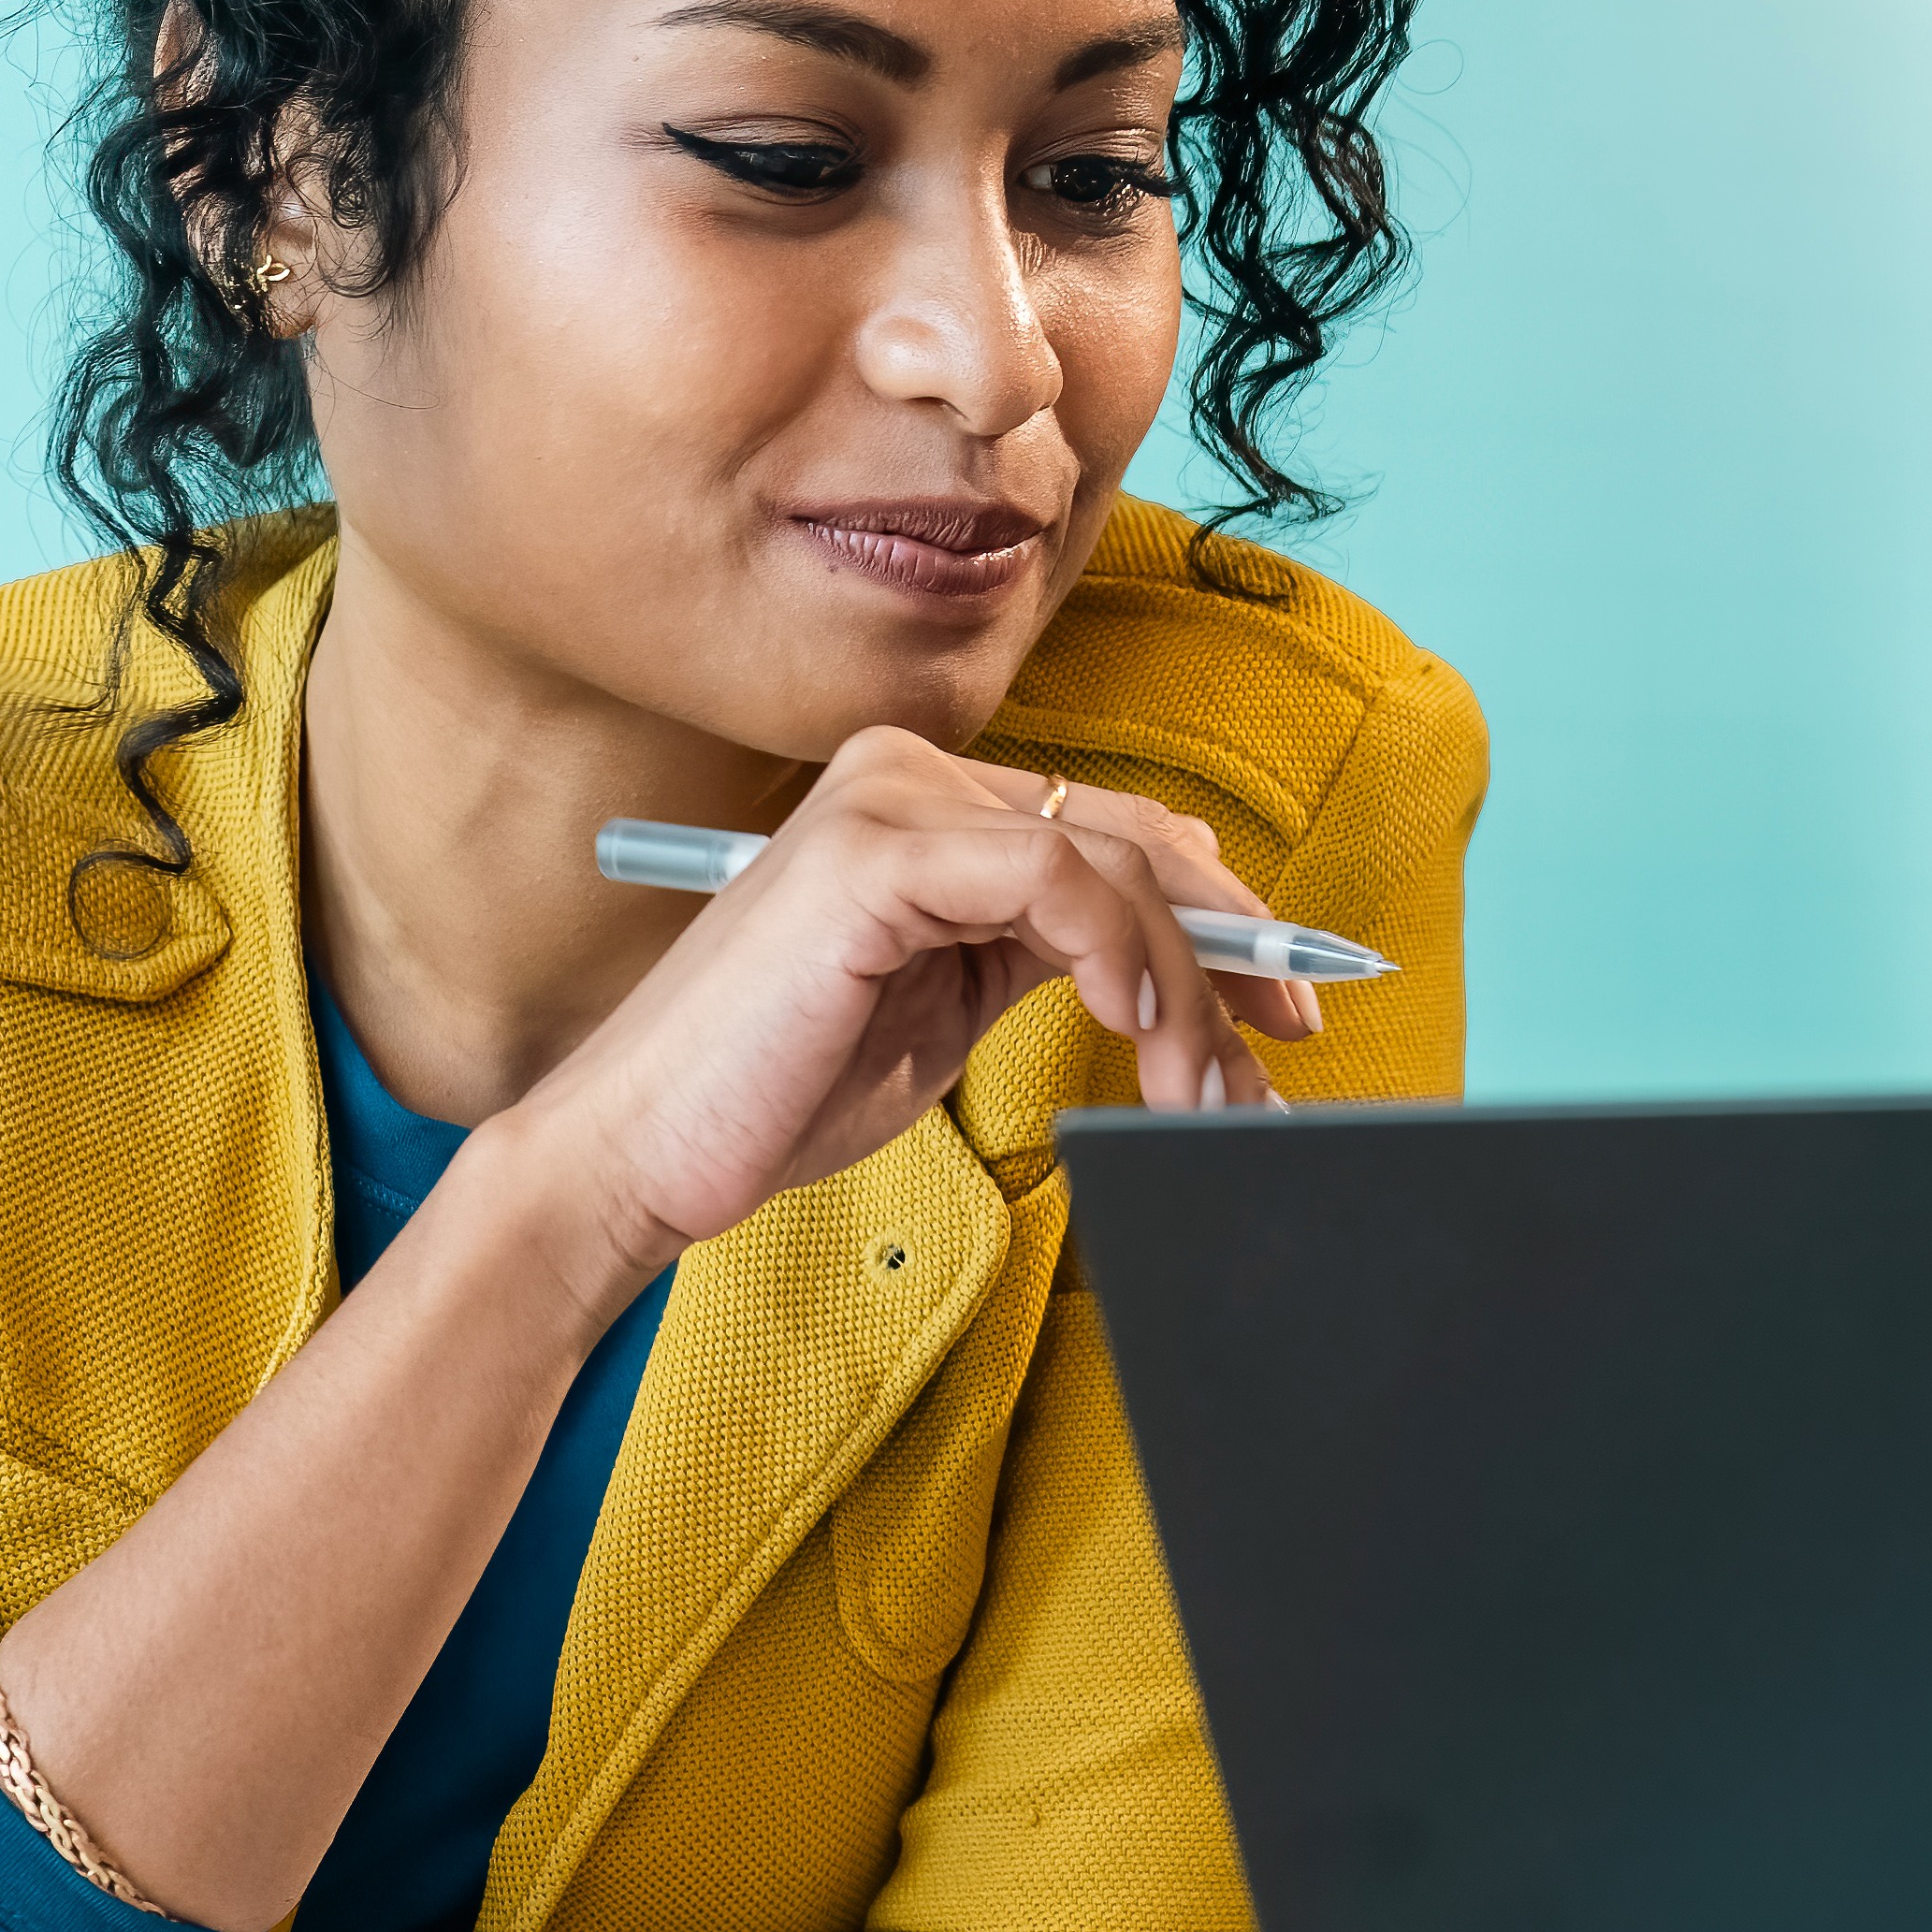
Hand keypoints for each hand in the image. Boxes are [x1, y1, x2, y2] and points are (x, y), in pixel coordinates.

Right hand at [482, 727, 1323, 1283]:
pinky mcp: (877, 849)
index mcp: (924, 809)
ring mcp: (889, 799)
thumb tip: (1180, 957)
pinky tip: (1135, 1020)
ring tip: (1205, 1087)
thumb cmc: (779, 1093)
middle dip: (1231, 952)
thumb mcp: (951, 1005)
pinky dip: (1120, 948)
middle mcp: (909, 777)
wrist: (643, 1154)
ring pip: (1112, 865)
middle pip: (1133, 843)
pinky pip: (1055, 878)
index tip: (1288, 1006)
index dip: (1221, 918)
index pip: (1114, 839)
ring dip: (1188, 985)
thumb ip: (1046, 952)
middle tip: (1284, 1049)